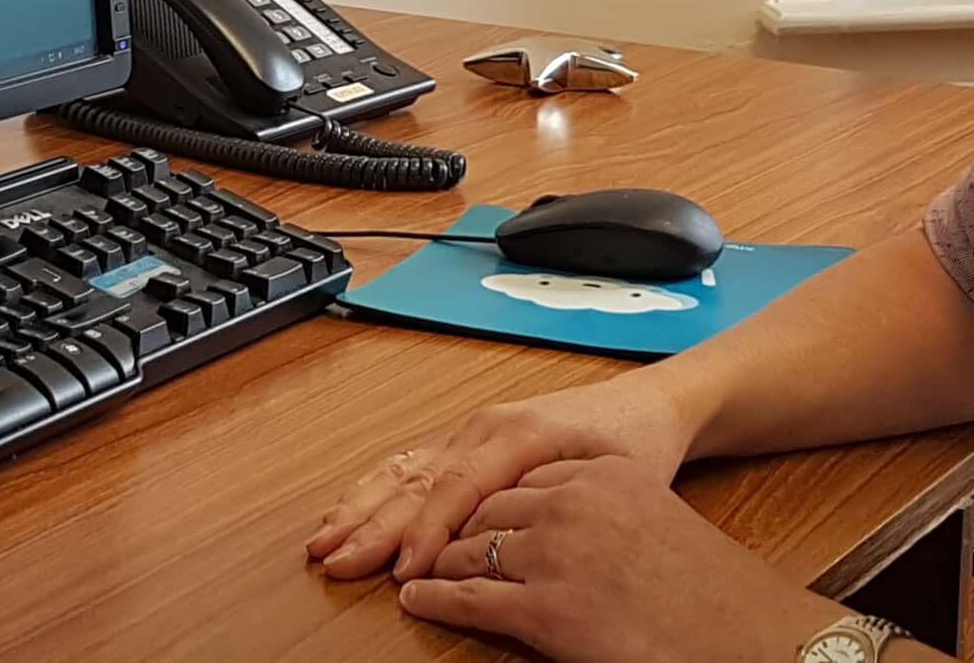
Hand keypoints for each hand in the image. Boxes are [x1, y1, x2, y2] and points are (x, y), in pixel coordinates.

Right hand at [308, 375, 695, 581]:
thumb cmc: (635, 443)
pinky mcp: (468, 438)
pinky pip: (412, 461)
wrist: (649, 405)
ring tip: (324, 539)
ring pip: (404, 468)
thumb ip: (556, 508)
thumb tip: (512, 550)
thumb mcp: (609, 480)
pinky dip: (375, 488)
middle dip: (371, 523)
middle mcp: (485, 426)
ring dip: (361, 506)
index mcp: (518, 433)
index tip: (402, 570)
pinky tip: (349, 507)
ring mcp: (472, 429)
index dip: (424, 531)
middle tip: (334, 559)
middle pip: (417, 479)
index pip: (457, 486)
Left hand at [401, 456, 839, 662]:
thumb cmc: (706, 582)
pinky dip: (434, 599)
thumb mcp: (649, 515)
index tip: (459, 508)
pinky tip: (417, 597)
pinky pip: (468, 599)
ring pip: (469, 548)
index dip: (478, 498)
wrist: (744, 625)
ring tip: (408, 567)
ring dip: (435, 561)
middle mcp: (572, 501)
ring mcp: (556, 551)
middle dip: (446, 527)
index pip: (518, 478)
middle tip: (410, 538)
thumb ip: (599, 508)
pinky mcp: (545, 606)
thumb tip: (556, 524)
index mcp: (599, 475)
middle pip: (485, 507)